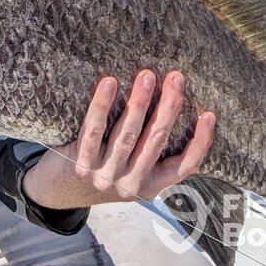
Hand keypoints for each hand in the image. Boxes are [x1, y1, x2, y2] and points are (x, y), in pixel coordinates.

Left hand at [21, 70, 214, 209]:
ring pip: (128, 135)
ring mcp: (105, 176)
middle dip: (169, 107)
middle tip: (176, 77)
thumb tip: (173, 104)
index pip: (184, 167)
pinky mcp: (81, 164)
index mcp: (150, 185)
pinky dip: (102, 105)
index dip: (199, 142)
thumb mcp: (130, 170)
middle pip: (156, 141)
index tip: (209, 114)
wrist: (57, 190)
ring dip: (140, 103)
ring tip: (147, 75)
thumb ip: (149, 150)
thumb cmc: (101, 168)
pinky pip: (93, 130)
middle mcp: (131, 184)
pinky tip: (109, 83)